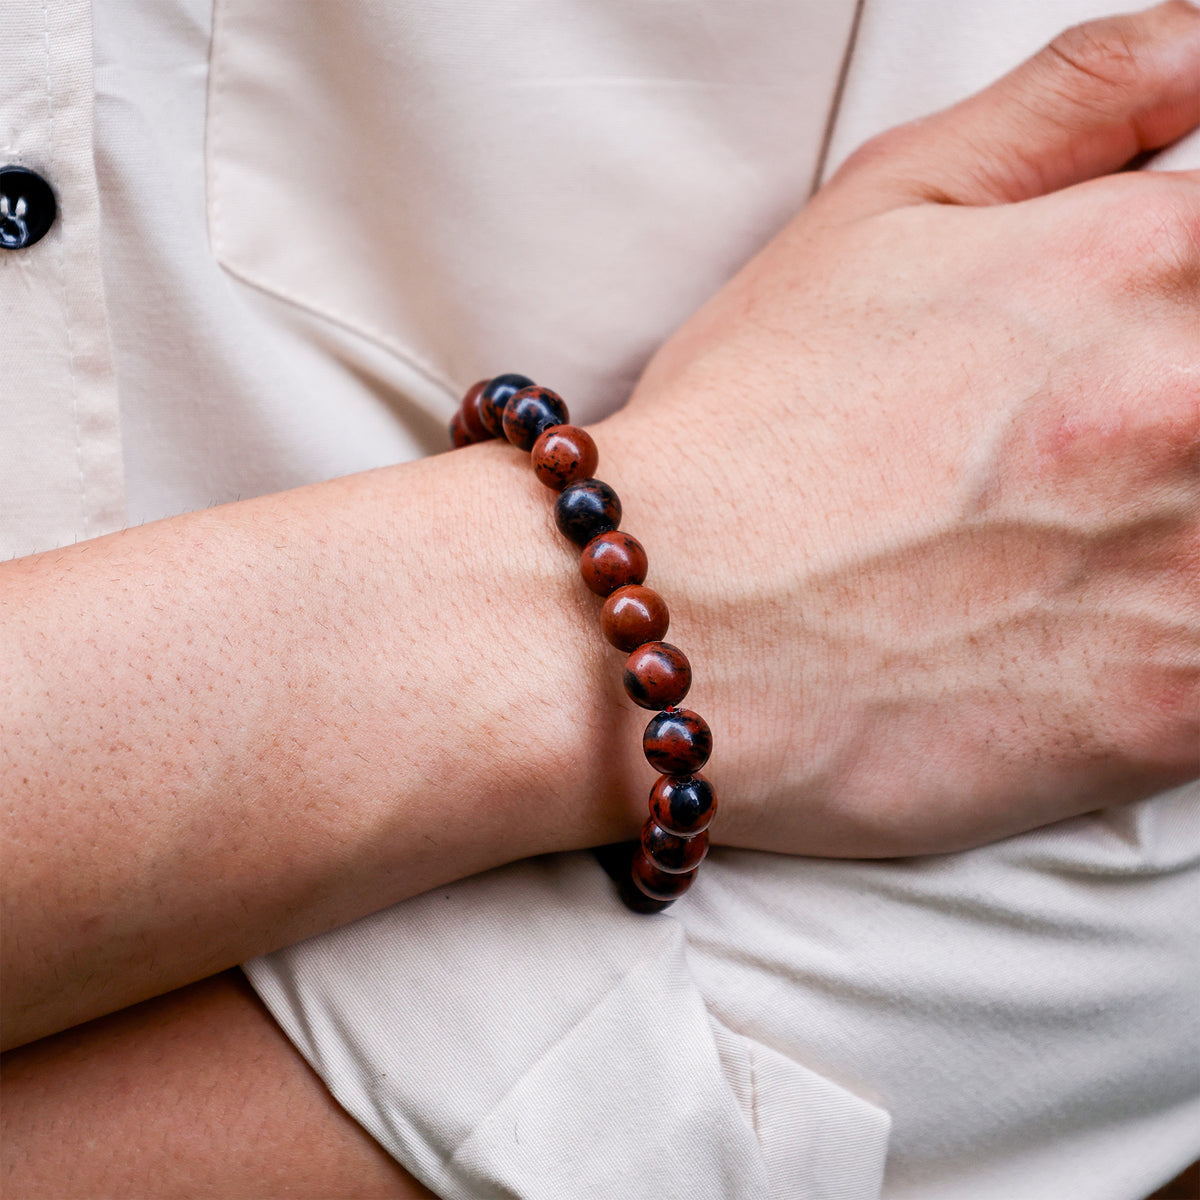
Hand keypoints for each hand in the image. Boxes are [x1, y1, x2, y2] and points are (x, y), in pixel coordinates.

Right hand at [598, 1, 1199, 855]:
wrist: (666, 627)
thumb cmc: (747, 431)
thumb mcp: (883, 208)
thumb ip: (1078, 101)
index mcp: (1157, 257)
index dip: (1174, 327)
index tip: (1122, 371)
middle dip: (1164, 431)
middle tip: (1058, 471)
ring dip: (1165, 537)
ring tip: (1049, 557)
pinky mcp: (1179, 714)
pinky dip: (1166, 642)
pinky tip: (1064, 638)